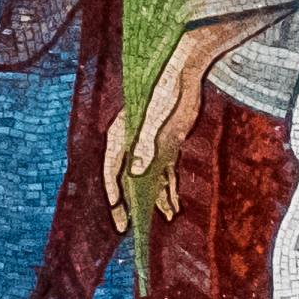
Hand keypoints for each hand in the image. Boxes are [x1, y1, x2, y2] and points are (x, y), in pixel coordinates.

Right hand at [118, 20, 248, 215]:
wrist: (186, 70)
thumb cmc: (166, 89)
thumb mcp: (156, 118)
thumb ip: (147, 145)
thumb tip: (138, 172)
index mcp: (122, 135)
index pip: (112, 168)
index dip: (113, 190)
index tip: (116, 209)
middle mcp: (133, 144)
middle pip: (127, 179)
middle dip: (128, 204)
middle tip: (126, 228)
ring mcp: (151, 146)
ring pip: (149, 180)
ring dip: (154, 200)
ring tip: (159, 221)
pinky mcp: (168, 146)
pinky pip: (166, 174)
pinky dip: (169, 191)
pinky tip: (173, 209)